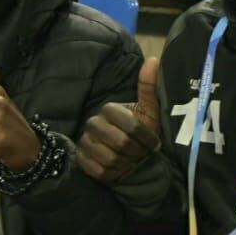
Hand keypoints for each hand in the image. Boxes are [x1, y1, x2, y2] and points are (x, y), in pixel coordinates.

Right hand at [76, 57, 160, 184]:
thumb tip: (154, 60)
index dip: (145, 137)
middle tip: (143, 155)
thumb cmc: (141, 132)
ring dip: (127, 165)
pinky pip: (98, 170)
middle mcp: (93, 123)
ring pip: (110, 159)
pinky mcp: (81, 159)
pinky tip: (120, 171)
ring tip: (133, 163)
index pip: (130, 124)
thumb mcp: (149, 111)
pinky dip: (114, 174)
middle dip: (137, 152)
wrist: (127, 156)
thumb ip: (150, 87)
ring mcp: (85, 142)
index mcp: (109, 109)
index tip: (154, 144)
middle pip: (121, 143)